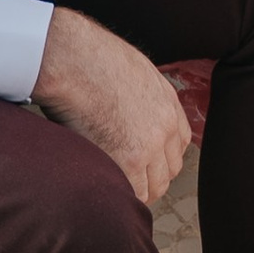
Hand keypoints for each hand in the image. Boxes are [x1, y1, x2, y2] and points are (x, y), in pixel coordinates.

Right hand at [33, 7, 190, 204]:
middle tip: (124, 181)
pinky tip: (103, 189)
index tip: (144, 164)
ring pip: (153, 187)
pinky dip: (120, 195)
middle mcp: (165, 125)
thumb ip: (139, 94)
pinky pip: (133, 193)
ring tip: (111, 187)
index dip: (160, 158)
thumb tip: (126, 107)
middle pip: (168, 171)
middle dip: (149, 179)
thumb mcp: (131, 69)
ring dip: (135, 190)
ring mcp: (150, 145)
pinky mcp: (128, 160)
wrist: (74, 60)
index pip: (178, 145)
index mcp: (168, 103)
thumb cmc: (89, 58)